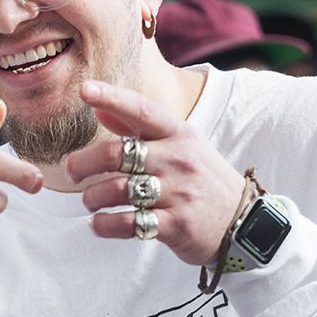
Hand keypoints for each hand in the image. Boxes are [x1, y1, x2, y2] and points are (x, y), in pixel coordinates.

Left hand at [65, 80, 244, 266]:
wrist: (245, 223)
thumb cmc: (203, 180)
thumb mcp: (181, 146)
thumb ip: (138, 128)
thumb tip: (99, 107)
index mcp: (179, 135)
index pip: (143, 110)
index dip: (112, 97)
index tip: (84, 90)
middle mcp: (178, 160)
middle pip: (116, 154)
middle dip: (82, 163)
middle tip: (71, 173)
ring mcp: (179, 193)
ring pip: (117, 190)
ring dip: (92, 198)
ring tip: (90, 202)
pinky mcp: (176, 225)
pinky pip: (129, 223)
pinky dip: (105, 225)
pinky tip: (98, 223)